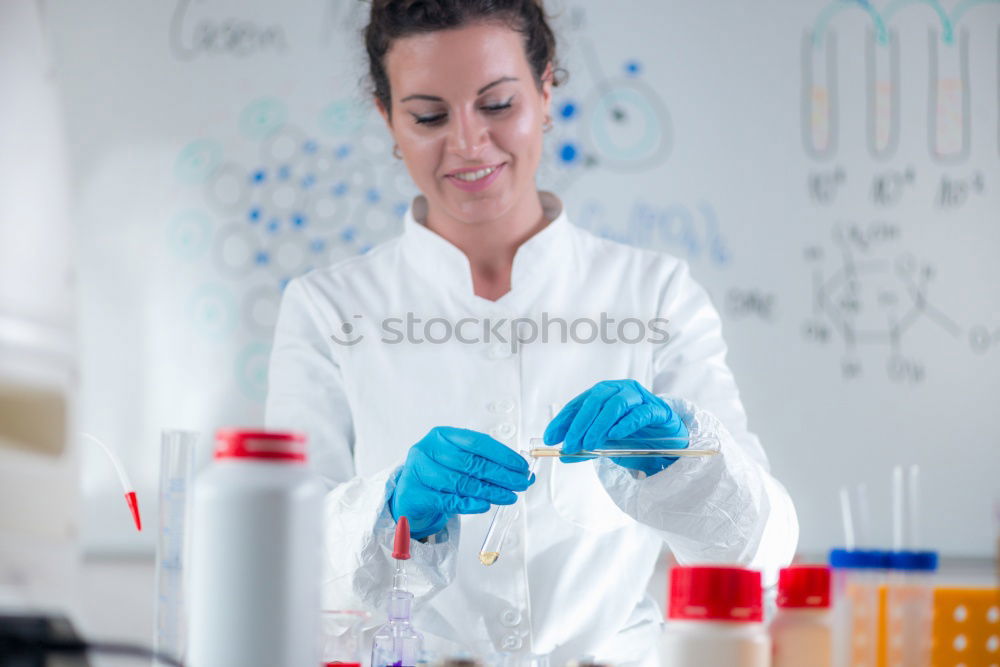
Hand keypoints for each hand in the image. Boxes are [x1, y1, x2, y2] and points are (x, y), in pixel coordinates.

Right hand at [388, 426, 533, 538]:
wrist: (408, 496)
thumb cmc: (438, 476)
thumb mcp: (458, 462)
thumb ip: (486, 464)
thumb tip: (522, 472)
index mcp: (442, 435)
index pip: (477, 442)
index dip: (502, 454)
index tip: (521, 466)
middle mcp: (428, 449)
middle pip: (471, 463)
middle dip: (501, 475)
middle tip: (521, 483)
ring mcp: (419, 471)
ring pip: (462, 483)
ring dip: (490, 491)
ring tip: (509, 497)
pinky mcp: (415, 494)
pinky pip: (449, 500)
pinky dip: (470, 503)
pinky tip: (485, 505)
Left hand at [543, 379, 688, 475]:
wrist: (666, 438)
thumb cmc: (633, 435)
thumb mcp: (604, 441)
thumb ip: (585, 446)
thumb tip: (563, 455)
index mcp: (603, 393)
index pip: (578, 404)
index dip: (562, 420)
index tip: (550, 438)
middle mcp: (619, 389)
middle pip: (595, 401)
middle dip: (579, 424)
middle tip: (569, 444)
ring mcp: (639, 397)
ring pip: (615, 405)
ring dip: (599, 426)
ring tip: (589, 444)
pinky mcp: (657, 409)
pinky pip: (640, 413)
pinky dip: (625, 424)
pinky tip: (615, 435)